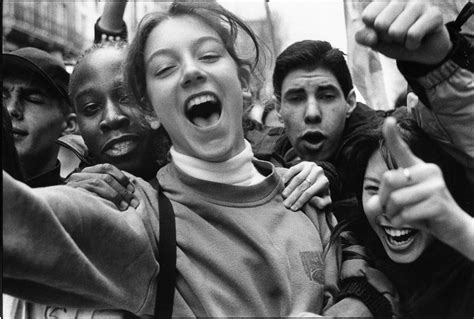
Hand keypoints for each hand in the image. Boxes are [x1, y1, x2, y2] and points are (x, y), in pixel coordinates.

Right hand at [66, 163, 138, 210]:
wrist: (60, 214)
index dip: (121, 177)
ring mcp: (73, 183)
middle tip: (133, 202)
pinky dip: (105, 196)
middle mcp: (78, 175)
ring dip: (115, 194)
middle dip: (122, 189)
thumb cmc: (83, 207)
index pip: (106, 167)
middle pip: (105, 176)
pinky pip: (91, 188)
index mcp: (86, 172)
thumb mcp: (97, 194)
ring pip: (99, 181)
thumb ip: (107, 187)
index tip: (132, 189)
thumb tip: (129, 189)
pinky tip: (113, 207)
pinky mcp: (71, 191)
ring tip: (125, 206)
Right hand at [281, 161, 330, 210]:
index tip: (293, 208)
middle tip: (286, 204)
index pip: (309, 193)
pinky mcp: (303, 163)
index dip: (300, 201)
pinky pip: (293, 169)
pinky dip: (287, 176)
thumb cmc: (320, 192)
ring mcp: (311, 166)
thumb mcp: (325, 200)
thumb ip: (321, 203)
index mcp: (324, 182)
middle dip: (293, 196)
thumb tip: (312, 201)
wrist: (320, 178)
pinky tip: (283, 183)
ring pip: (298, 178)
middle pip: (303, 186)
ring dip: (289, 188)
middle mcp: (318, 172)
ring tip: (284, 196)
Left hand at [355, 0, 451, 63]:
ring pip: (396, 31)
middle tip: (397, 36)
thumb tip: (372, 37)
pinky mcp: (434, 13)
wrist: (423, 51)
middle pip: (381, 24)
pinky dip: (412, 45)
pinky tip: (418, 40)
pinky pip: (413, 35)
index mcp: (384, 0)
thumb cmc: (396, 41)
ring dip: (401, 42)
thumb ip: (363, 37)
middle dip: (387, 37)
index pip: (368, 16)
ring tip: (407, 37)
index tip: (383, 31)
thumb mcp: (375, 40)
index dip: (373, 32)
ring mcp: (419, 3)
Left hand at [367, 117, 471, 251]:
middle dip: (382, 199)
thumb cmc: (423, 213)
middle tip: (391, 210)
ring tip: (403, 217)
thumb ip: (384, 201)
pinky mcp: (438, 203)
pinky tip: (412, 223)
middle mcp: (428, 170)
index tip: (388, 121)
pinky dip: (400, 222)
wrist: (454, 229)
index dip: (392, 136)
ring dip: (391, 214)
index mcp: (418, 167)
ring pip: (395, 199)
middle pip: (388, 179)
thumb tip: (373, 206)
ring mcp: (435, 185)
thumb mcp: (402, 203)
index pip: (401, 150)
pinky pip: (405, 214)